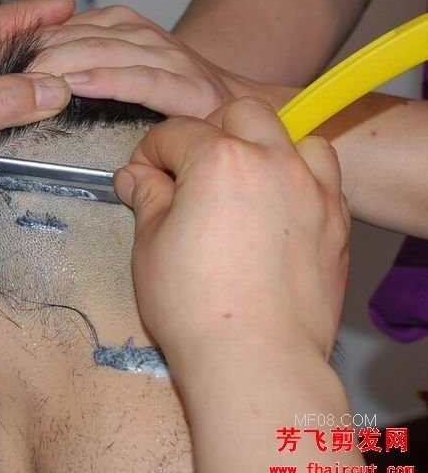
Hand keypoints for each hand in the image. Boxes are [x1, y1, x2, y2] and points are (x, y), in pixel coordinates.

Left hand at [30, 5, 262, 117]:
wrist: (240, 107)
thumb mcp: (126, 70)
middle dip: (38, 53)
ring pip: (103, 52)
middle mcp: (143, 34)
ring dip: (61, 63)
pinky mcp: (185, 85)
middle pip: (79, 36)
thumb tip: (36, 78)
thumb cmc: (177, 94)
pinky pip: (138, 79)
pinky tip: (75, 87)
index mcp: (124, 27)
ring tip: (28, 77)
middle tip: (2, 74)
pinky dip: (105, 81)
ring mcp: (166, 56)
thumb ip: (89, 65)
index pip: (67, 26)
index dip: (32, 39)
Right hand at [117, 98, 349, 364]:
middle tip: (190, 172)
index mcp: (220, 160)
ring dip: (266, 146)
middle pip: (241, 114)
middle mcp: (272, 162)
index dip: (149, 154)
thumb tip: (136, 177)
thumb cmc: (194, 305)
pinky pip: (323, 178)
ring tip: (245, 181)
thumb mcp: (150, 245)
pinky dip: (298, 179)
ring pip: (294, 136)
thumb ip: (147, 199)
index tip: (141, 177)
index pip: (175, 133)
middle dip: (210, 132)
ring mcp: (312, 190)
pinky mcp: (336, 223)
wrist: (255, 358)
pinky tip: (277, 210)